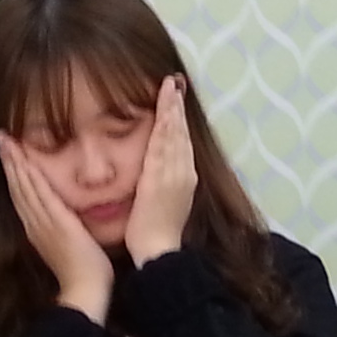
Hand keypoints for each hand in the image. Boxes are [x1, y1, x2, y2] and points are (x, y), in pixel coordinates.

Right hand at [3, 134, 115, 320]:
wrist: (86, 291)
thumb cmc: (84, 273)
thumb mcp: (69, 245)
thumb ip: (63, 230)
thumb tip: (67, 217)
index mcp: (37, 229)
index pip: (22, 195)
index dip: (14, 174)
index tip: (9, 153)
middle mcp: (34, 224)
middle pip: (17, 187)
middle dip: (9, 161)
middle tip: (1, 137)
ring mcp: (42, 222)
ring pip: (23, 187)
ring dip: (14, 162)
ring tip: (6, 141)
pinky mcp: (55, 221)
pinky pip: (39, 193)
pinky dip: (29, 175)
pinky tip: (23, 159)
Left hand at [122, 75, 196, 261]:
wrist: (159, 255)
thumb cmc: (155, 236)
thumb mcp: (159, 206)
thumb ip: (158, 188)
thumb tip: (151, 179)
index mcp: (184, 180)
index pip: (181, 144)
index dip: (179, 121)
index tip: (174, 100)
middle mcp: (184, 173)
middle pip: (181, 133)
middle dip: (177, 107)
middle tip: (174, 82)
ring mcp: (176, 174)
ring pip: (175, 133)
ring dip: (173, 108)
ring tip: (170, 85)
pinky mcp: (164, 177)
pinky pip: (165, 142)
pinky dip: (167, 121)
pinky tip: (165, 105)